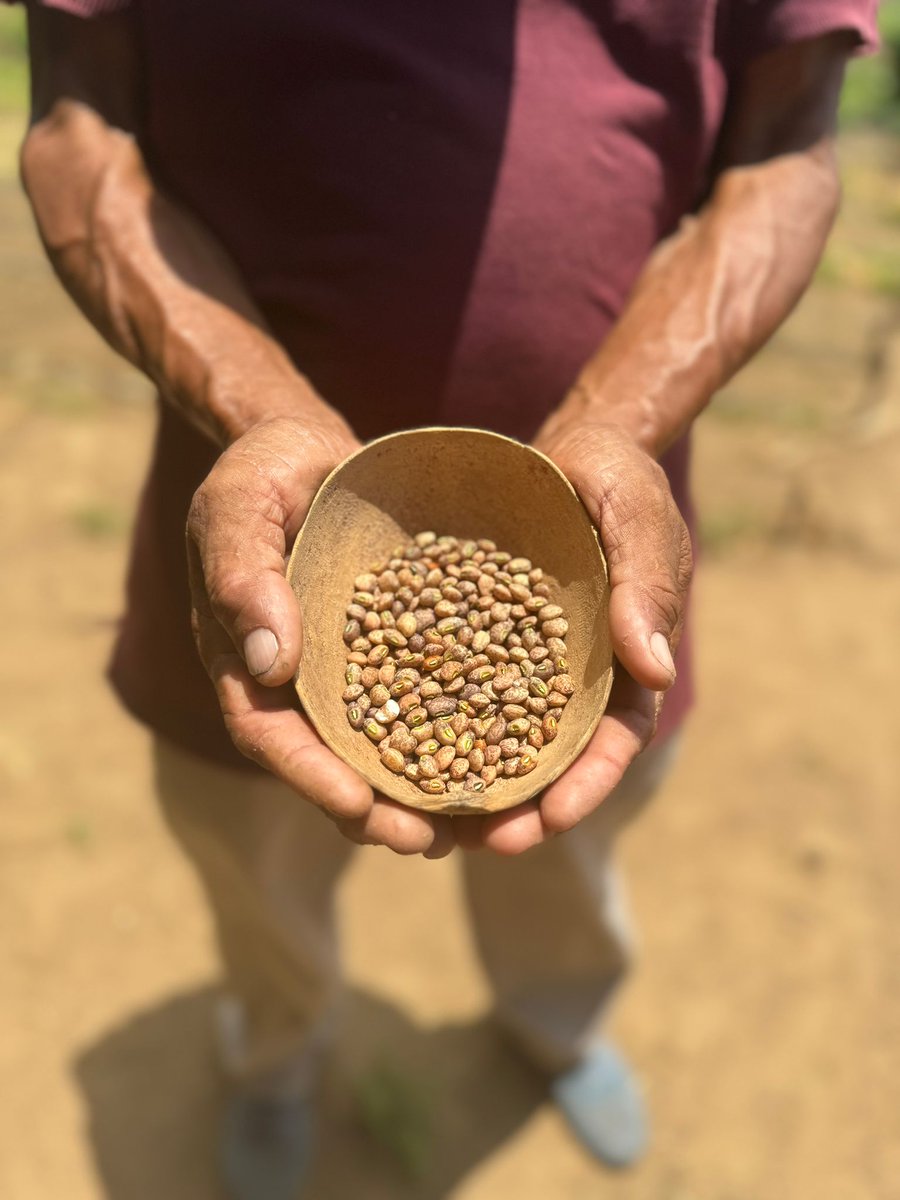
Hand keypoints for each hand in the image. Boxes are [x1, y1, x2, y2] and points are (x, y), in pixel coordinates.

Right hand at [185, 415, 457, 858]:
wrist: (317, 450)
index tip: (355, 808)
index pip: (269, 732)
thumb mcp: (241, 503)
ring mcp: (348, 668)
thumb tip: (265, 664)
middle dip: (375, 807)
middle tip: (426, 840)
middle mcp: (297, 678)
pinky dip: (459, 731)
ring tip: (474, 826)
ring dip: (422, 789)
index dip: (310, 775)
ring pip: (383, 744)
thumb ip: (241, 573)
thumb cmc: (267, 468)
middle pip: (330, 760)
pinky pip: (428, 699)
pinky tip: (505, 755)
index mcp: (244, 655)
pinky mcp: (398, 650)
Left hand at [455, 421, 691, 854]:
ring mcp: (518, 664)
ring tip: (431, 825)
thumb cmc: (613, 478)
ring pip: (495, 739)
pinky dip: (428, 726)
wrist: (558, 456)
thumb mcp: (636, 513)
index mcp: (623, 662)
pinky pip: (449, 692)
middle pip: (550, 758)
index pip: (612, 738)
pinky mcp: (472, 644)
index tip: (555, 818)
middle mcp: (572, 676)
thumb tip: (652, 669)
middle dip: (524, 806)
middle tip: (487, 843)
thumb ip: (646, 581)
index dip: (587, 782)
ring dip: (469, 785)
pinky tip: (391, 752)